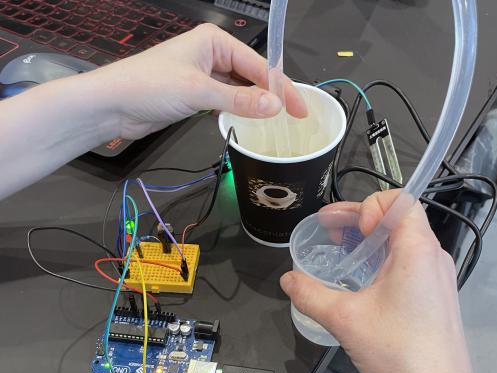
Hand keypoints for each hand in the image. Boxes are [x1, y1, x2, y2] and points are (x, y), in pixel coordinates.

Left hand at [89, 24, 307, 139]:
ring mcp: (203, 75)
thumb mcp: (199, 91)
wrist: (113, 105)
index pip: (258, 64)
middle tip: (294, 119)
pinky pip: (226, 101)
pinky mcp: (195, 94)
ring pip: (240, 90)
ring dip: (256, 105)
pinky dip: (239, 111)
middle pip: (251, 76)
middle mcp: (211, 54)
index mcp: (215, 41)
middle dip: (272, 96)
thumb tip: (275, 107)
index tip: (300, 110)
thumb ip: (239, 99)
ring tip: (277, 124)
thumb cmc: (151, 87)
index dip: (281, 88)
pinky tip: (250, 122)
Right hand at [280, 191, 474, 372]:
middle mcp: (434, 258)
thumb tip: (288, 280)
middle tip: (330, 232)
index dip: (371, 205)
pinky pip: (411, 266)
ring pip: (405, 245)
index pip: (402, 201)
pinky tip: (365, 286)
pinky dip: (385, 263)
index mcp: (418, 250)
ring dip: (372, 243)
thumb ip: (310, 295)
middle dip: (361, 221)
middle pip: (400, 220)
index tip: (352, 231)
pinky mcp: (438, 300)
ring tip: (344, 256)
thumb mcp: (344, 319)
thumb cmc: (396, 349)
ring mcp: (439, 281)